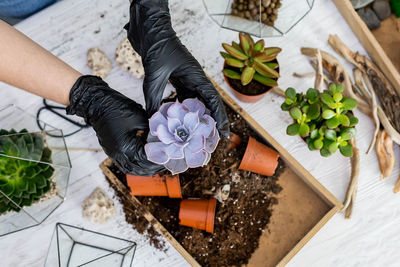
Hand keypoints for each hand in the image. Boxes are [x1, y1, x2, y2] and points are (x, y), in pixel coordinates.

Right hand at [66, 75, 164, 175]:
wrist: (96, 103)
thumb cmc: (118, 108)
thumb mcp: (140, 118)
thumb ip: (151, 131)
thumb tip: (163, 139)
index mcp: (125, 147)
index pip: (146, 159)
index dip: (159, 159)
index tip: (169, 158)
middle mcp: (118, 154)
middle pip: (139, 168)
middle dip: (153, 167)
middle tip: (166, 164)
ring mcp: (113, 154)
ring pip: (130, 169)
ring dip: (143, 170)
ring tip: (156, 167)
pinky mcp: (111, 151)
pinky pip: (124, 164)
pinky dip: (135, 166)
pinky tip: (143, 164)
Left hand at [125, 0, 228, 137]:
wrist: (149, 29)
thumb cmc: (157, 46)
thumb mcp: (154, 74)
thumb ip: (153, 98)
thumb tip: (152, 121)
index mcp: (196, 76)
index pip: (213, 100)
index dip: (219, 118)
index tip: (224, 133)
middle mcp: (194, 79)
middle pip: (206, 104)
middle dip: (209, 122)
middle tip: (210, 140)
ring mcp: (185, 79)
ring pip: (194, 103)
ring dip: (194, 118)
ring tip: (194, 136)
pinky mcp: (176, 79)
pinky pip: (181, 98)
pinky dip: (179, 110)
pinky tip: (176, 122)